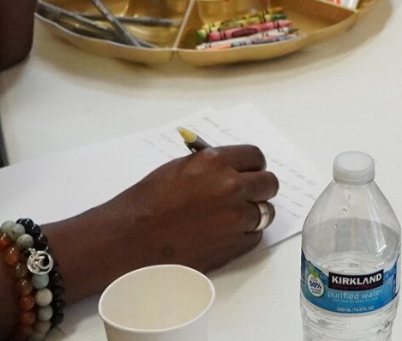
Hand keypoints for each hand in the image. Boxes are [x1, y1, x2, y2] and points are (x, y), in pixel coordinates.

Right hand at [82, 144, 278, 277]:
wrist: (132, 238)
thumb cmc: (148, 201)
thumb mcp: (180, 167)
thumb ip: (211, 165)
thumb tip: (228, 167)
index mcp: (216, 162)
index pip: (256, 157)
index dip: (253, 165)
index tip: (250, 170)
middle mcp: (231, 187)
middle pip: (269, 183)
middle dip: (260, 187)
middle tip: (248, 193)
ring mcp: (235, 218)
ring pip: (265, 211)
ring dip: (253, 212)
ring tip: (233, 215)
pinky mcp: (233, 245)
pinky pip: (255, 236)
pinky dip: (245, 234)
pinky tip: (226, 233)